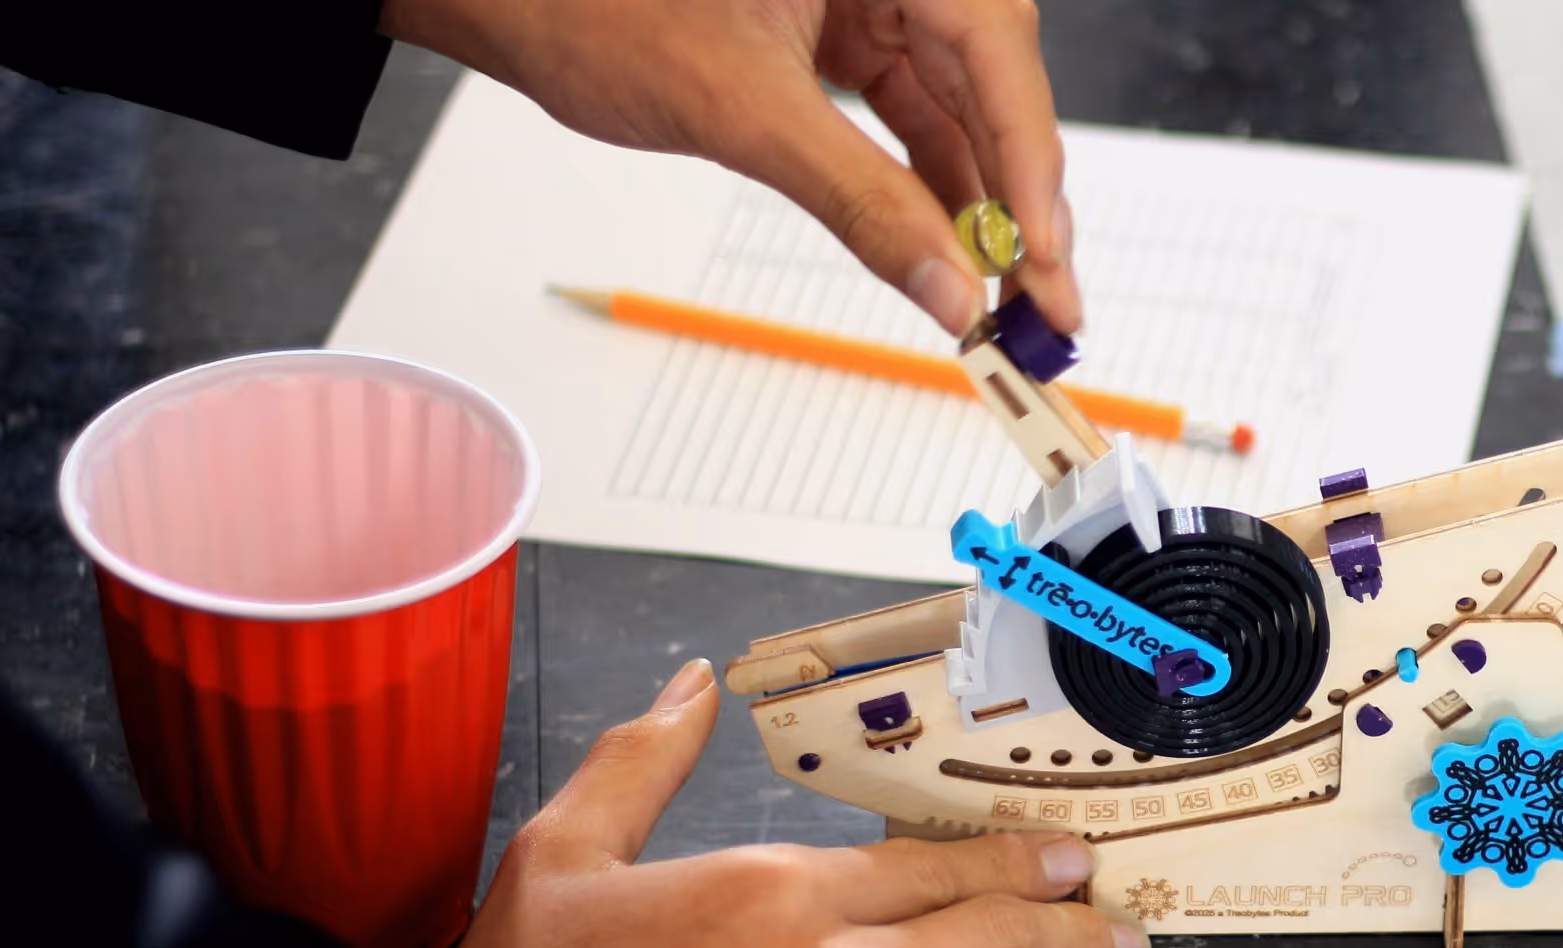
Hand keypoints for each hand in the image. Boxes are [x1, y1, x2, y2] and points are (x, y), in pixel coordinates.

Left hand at [379, 0, 1081, 336]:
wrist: (515, 0)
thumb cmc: (595, 8)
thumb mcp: (743, 113)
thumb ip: (859, 202)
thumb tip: (948, 289)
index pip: (994, 47)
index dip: (1031, 162)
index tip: (1046, 258)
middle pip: (997, 83)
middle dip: (1024, 199)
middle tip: (1046, 303)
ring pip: (965, 108)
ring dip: (989, 206)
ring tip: (1013, 298)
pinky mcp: (851, 35)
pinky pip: (918, 115)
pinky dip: (938, 188)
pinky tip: (959, 255)